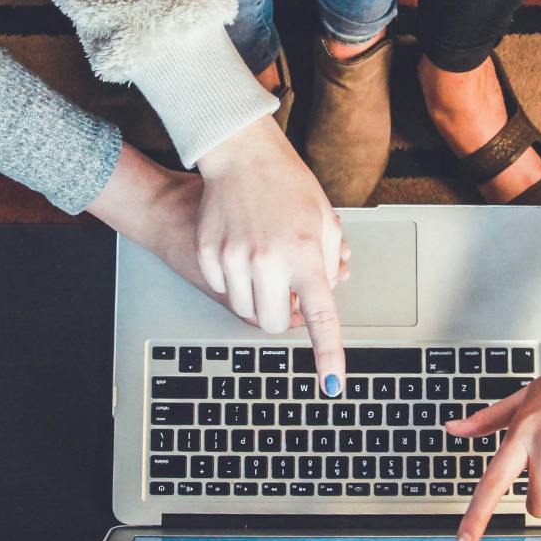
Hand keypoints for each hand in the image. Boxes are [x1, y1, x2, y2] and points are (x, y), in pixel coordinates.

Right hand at [186, 127, 351, 390]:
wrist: (241, 155)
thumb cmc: (288, 184)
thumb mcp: (325, 221)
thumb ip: (330, 264)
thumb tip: (326, 296)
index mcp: (306, 254)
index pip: (322, 317)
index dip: (328, 355)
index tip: (332, 384)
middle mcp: (268, 260)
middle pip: (274, 323)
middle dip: (283, 316)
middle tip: (287, 291)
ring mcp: (234, 259)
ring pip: (246, 310)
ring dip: (258, 298)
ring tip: (265, 263)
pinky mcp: (208, 254)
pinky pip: (223, 289)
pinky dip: (234, 281)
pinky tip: (241, 250)